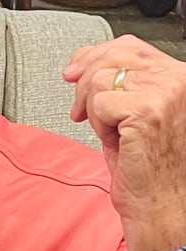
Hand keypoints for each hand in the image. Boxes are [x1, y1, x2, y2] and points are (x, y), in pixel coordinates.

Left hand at [64, 34, 185, 250]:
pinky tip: (115, 140)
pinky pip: (98, 102)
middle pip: (112, 55)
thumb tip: (80, 63)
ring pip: (100, 79)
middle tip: (80, 109)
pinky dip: (97, 122)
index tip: (74, 69)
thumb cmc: (151, 166)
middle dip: (85, 80)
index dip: (94, 55)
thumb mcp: (136, 113)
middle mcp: (177, 80)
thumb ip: (119, 83)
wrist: (163, 205)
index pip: (129, 46)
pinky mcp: (147, 112)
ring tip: (111, 132)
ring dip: (93, 108)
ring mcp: (165, 94)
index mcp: (178, 77)